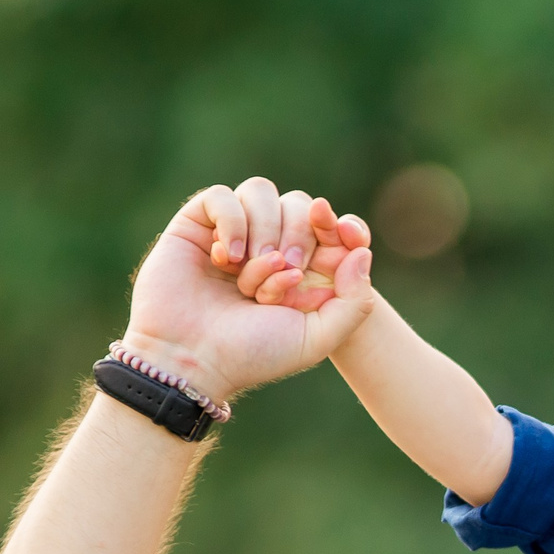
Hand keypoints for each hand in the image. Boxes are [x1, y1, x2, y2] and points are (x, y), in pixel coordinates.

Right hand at [119, 177, 375, 402]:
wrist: (191, 360)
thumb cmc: (252, 355)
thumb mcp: (317, 338)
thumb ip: (354, 301)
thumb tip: (362, 251)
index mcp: (301, 269)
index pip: (331, 226)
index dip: (344, 227)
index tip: (348, 236)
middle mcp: (268, 245)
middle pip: (299, 204)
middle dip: (299, 236)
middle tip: (287, 271)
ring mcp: (232, 233)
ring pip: (262, 192)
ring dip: (264, 230)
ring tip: (249, 273)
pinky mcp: (197, 225)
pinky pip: (222, 196)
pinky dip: (232, 222)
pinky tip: (227, 259)